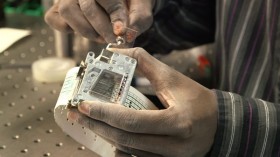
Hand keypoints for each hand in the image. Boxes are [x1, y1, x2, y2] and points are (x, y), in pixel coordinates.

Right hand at [45, 0, 154, 42]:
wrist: (123, 0)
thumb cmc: (131, 2)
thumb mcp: (142, 8)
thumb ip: (138, 19)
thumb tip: (126, 36)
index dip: (116, 17)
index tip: (121, 32)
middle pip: (87, 8)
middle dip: (103, 29)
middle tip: (114, 40)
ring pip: (67, 12)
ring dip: (86, 30)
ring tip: (101, 36)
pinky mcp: (59, 8)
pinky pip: (54, 19)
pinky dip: (67, 29)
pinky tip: (85, 30)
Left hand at [68, 48, 217, 156]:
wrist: (219, 124)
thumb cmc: (197, 99)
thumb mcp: (173, 78)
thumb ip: (145, 63)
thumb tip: (118, 52)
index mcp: (178, 122)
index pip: (134, 122)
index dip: (106, 114)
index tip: (84, 105)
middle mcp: (175, 146)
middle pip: (126, 140)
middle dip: (98, 127)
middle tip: (79, 115)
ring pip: (130, 151)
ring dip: (107, 136)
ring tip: (91, 122)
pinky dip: (121, 147)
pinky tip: (110, 135)